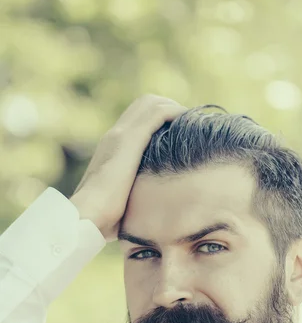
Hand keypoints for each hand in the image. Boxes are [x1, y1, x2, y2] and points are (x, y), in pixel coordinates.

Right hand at [70, 94, 186, 241]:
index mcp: (112, 149)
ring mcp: (120, 135)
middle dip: (170, 108)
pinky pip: (157, 113)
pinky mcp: (129, 140)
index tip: (180, 133)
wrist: (87, 216)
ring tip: (194, 122)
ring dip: (175, 108)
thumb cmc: (103, 219)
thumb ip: (133, 197)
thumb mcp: (122, 201)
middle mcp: (115, 136)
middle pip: (145, 104)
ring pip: (151, 103)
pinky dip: (176, 113)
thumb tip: (146, 213)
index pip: (136, 120)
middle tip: (191, 124)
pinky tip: (190, 123)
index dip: (160, 120)